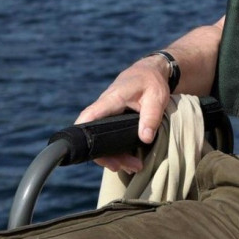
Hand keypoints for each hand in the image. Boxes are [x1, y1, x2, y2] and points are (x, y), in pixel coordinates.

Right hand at [74, 57, 170, 172]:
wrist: (151, 72)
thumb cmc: (152, 82)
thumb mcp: (157, 97)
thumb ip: (151, 117)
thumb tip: (144, 139)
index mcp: (112, 100)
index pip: (89, 116)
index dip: (81, 132)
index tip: (84, 151)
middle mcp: (105, 108)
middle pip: (94, 135)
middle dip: (105, 155)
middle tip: (124, 167)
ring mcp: (108, 115)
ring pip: (102, 139)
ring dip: (115, 156)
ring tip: (134, 167)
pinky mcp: (113, 120)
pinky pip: (109, 138)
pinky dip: (118, 151)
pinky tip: (131, 161)